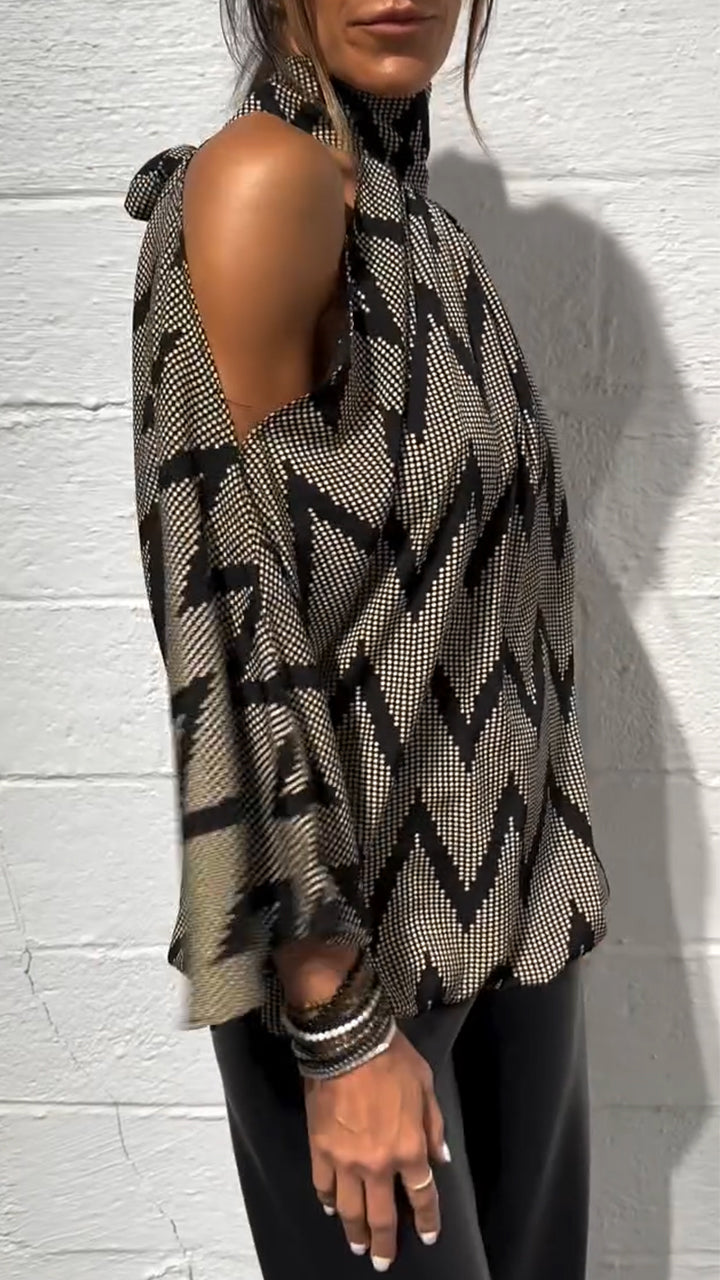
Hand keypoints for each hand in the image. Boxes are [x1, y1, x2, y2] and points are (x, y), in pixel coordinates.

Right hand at [304, 1028, 449, 1270]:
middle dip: (386, 1243)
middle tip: (384, 1262)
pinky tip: (331, 1208)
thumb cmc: (392, 1060)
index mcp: (409, 1150)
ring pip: (350, 1210)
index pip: (422, 1196)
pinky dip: (328, 1201)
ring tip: (358, 1246)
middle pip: (382, 1216)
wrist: (349, 1044)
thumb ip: (434, 1127)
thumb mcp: (426, 1086)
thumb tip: (440, 1159)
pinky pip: (323, 1186)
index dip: (427, 1220)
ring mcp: (346, 1162)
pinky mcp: (320, 1151)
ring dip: (355, 1232)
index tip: (428, 1236)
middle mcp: (378, 1165)